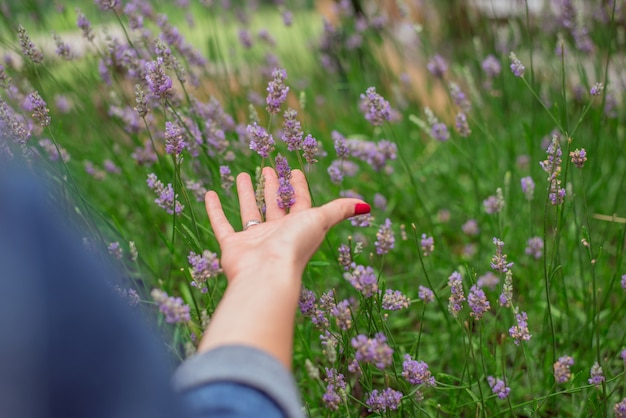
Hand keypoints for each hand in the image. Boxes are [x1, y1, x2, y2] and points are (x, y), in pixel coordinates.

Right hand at [198, 167, 369, 365]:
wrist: (266, 275)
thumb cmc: (294, 247)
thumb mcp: (320, 221)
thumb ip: (340, 210)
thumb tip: (366, 206)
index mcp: (299, 226)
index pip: (301, 202)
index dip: (299, 186)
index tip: (294, 170)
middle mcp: (277, 233)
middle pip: (275, 205)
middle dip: (272, 187)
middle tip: (267, 167)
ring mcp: (254, 240)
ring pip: (249, 212)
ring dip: (246, 194)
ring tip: (241, 174)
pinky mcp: (233, 246)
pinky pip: (222, 224)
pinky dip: (215, 210)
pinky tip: (209, 193)